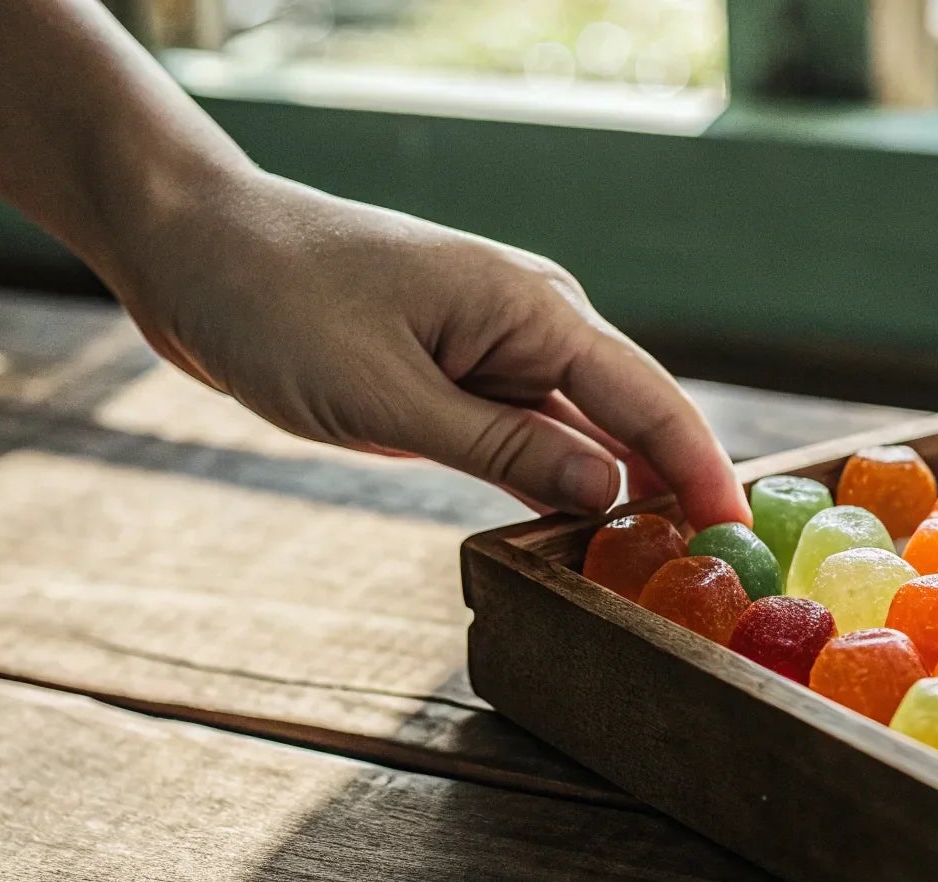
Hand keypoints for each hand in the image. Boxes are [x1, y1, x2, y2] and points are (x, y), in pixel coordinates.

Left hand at [109, 170, 746, 525]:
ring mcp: (495, 348)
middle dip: (672, 490)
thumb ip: (503, 448)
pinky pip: (528, 434)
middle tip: (712, 577)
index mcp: (534, 308)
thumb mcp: (387, 396)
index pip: (649, 399)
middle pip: (630, 417)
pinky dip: (554, 481)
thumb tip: (609, 494)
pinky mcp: (459, 374)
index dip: (701, 471)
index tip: (744, 536)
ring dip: (613, 494)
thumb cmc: (279, 305)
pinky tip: (576, 535)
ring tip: (656, 572)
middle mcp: (533, 321)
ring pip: (580, 432)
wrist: (193, 248)